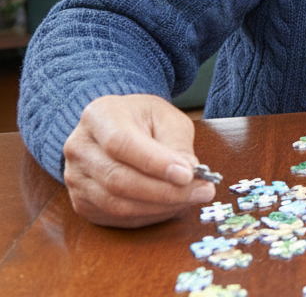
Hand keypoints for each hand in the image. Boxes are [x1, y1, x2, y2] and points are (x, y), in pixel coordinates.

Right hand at [62, 94, 213, 227]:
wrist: (116, 128)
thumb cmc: (143, 120)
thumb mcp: (166, 118)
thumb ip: (176, 144)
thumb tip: (188, 175)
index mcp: (99, 116)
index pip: (122, 144)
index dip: (155, 163)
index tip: (188, 174)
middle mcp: (80, 148)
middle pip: (118, 180)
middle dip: (165, 191)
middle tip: (202, 191)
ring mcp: (75, 178)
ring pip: (117, 205)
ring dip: (161, 207)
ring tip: (192, 198)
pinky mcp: (82, 202)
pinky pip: (117, 218)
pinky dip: (149, 215)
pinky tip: (171, 205)